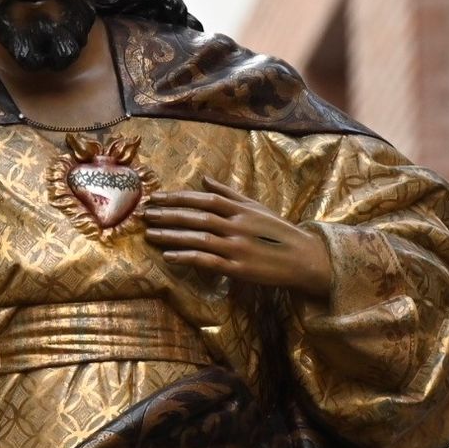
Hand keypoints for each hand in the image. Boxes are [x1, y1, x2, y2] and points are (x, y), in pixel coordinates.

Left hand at [143, 177, 332, 299]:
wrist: (304, 258)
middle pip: (197, 217)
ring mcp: (237, 247)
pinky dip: (187, 257)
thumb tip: (204, 178)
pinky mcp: (239, 269)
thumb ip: (228, 193)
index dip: (178, 197)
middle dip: (168, 215)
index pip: (204, 199)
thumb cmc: (278, 231)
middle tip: (144, 214)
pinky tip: (169, 257)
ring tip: (150, 234)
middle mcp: (237, 225)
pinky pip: (208, 261)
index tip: (156, 197)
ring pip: (199, 238)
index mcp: (240, 209)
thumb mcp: (255, 207)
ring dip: (172, 236)